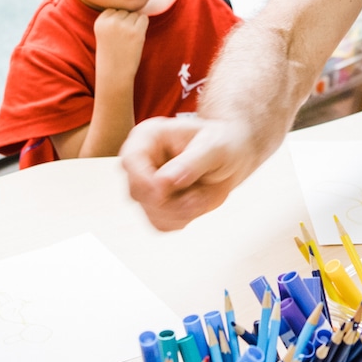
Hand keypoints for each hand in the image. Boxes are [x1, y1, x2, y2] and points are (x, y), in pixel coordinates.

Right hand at [93, 7, 148, 85]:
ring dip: (135, 24)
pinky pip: (144, 19)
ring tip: (128, 39)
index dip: (117, 21)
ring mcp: (124, 26)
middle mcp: (111, 21)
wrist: (114, 73)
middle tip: (122, 39)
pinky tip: (136, 37)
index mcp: (100, 20)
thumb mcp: (105, 32)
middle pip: (125, 11)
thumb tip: (133, 2)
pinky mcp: (137, 32)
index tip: (114, 34)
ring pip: (135, 14)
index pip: (114, 9)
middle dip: (126, 22)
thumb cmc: (111, 53)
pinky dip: (143, 26)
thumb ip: (113, 18)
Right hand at [121, 114, 265, 230]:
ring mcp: (145, 185)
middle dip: (172, 201)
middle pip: (138, 192)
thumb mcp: (215, 148)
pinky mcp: (153, 205)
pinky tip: (196, 203)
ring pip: (151, 213)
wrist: (231, 158)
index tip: (165, 192)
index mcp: (148, 137)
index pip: (131, 161)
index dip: (143, 180)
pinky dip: (183, 219)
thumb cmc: (222, 144)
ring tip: (202, 195)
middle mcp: (141, 161)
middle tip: (200, 196)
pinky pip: (161, 224)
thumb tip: (164, 181)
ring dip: (182, 212)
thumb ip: (191, 162)